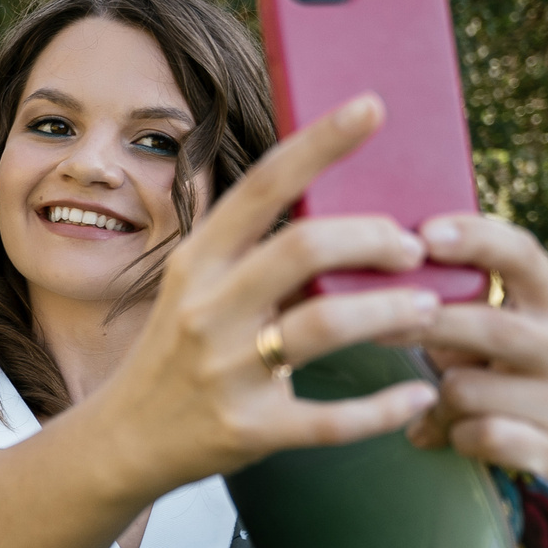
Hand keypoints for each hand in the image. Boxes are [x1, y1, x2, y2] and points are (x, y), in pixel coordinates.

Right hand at [93, 96, 453, 490]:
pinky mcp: (249, 431)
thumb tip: (302, 168)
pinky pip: (331, 419)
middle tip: (411, 246)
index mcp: (196, 263)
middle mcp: (206, 311)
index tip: (372, 106)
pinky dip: (384, 409)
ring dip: (390, 311)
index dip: (320, 143)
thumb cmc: (174, 352)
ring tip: (426, 308)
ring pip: (325, 325)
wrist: (121, 442)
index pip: (262, 187)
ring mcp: (227, 373)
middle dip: (373, 238)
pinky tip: (417, 397)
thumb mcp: (187, 285)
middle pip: (304, 248)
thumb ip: (240, 240)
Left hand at [404, 217, 547, 477]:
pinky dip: (450, 436)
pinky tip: (450, 435)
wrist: (518, 444)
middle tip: (376, 328)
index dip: (475, 239)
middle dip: (426, 326)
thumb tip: (379, 250)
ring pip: (468, 390)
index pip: (523, 255)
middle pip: (490, 326)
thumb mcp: (474, 323)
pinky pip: (477, 436)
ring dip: (434, 398)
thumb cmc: (481, 367)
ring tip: (428, 403)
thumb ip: (450, 291)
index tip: (424, 235)